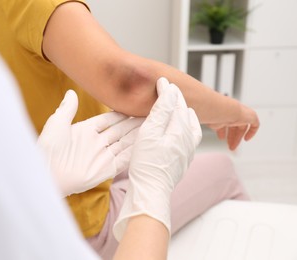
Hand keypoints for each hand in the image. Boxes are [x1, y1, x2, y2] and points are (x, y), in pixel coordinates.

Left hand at [37, 90, 143, 196]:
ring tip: (154, 125)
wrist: (47, 174)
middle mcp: (97, 142)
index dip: (121, 113)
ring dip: (138, 135)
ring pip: (125, 142)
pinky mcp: (107, 169)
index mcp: (86, 130)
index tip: (134, 105)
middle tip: (150, 113)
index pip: (109, 119)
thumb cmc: (48, 148)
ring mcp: (103, 155)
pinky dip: (136, 151)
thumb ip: (67, 108)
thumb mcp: (57, 123)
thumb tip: (72, 92)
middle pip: (120, 130)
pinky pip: (125, 158)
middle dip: (134, 122)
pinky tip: (147, 144)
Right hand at [113, 77, 201, 240]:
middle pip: (185, 112)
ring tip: (174, 106)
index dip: (168, 91)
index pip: (176, 103)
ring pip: (189, 124)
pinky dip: (183, 126)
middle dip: (176, 100)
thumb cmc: (147, 164)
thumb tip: (170, 90)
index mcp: (181, 130)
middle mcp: (189, 139)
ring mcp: (188, 151)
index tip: (161, 81)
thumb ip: (161, 110)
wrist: (150, 192)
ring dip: (181, 112)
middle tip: (167, 89)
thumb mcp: (150, 133)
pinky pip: (189, 136)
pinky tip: (176, 128)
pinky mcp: (184, 159)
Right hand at [207, 104, 258, 149]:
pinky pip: (255, 124)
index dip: (223, 131)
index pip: (224, 122)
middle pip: (233, 126)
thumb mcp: (206, 121)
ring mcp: (241, 114)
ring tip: (233, 147)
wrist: (223, 109)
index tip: (222, 137)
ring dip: (237, 138)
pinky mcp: (250, 115)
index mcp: (222, 112)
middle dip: (231, 137)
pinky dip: (252, 132)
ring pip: (241, 127)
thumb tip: (194, 131)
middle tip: (229, 146)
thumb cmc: (213, 113)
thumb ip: (203, 125)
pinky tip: (247, 139)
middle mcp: (232, 112)